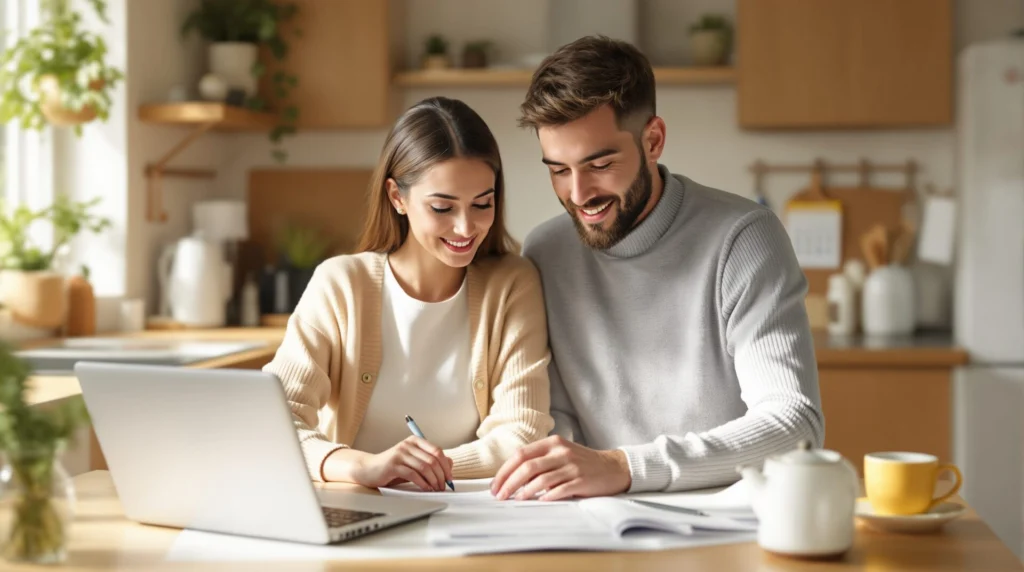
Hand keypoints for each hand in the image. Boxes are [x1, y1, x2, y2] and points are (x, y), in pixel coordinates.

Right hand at [324, 436, 453, 490]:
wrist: (368, 469)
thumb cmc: (392, 467)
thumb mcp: (413, 462)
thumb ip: (430, 461)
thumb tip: (450, 464)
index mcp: (415, 441)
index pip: (437, 451)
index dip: (446, 466)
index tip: (450, 478)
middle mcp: (408, 445)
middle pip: (433, 460)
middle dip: (442, 475)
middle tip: (444, 487)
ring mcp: (400, 454)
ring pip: (425, 467)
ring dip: (434, 481)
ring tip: (436, 489)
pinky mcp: (393, 465)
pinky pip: (413, 474)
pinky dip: (423, 483)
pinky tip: (426, 489)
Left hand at [490, 436, 631, 500]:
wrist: (613, 467)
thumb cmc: (582, 463)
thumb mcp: (560, 454)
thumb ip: (540, 461)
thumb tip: (512, 478)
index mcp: (552, 443)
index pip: (521, 454)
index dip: (505, 470)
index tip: (495, 485)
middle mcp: (561, 451)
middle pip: (527, 466)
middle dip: (509, 482)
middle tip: (500, 496)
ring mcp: (572, 465)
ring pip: (541, 478)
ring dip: (524, 491)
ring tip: (516, 500)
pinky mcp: (582, 479)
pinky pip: (560, 489)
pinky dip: (547, 496)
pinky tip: (539, 501)